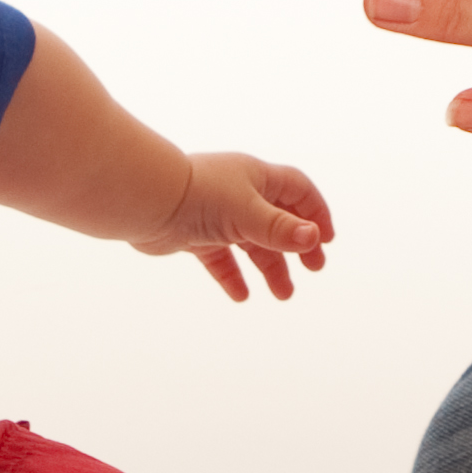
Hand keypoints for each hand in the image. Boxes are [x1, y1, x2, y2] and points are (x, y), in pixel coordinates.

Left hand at [135, 152, 334, 301]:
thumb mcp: (246, 213)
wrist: (145, 201)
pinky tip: (241, 295)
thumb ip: (279, 229)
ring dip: (269, 267)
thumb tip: (313, 239)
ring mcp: (216, 215)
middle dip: (297, 245)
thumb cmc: (198, 196)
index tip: (326, 240)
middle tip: (314, 269)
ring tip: (283, 294)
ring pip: (251, 243)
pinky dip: (232, 275)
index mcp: (256, 177)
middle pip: (278, 220)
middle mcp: (238, 193)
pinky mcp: (194, 235)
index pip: (297, 191)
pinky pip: (219, 257)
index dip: (315, 213)